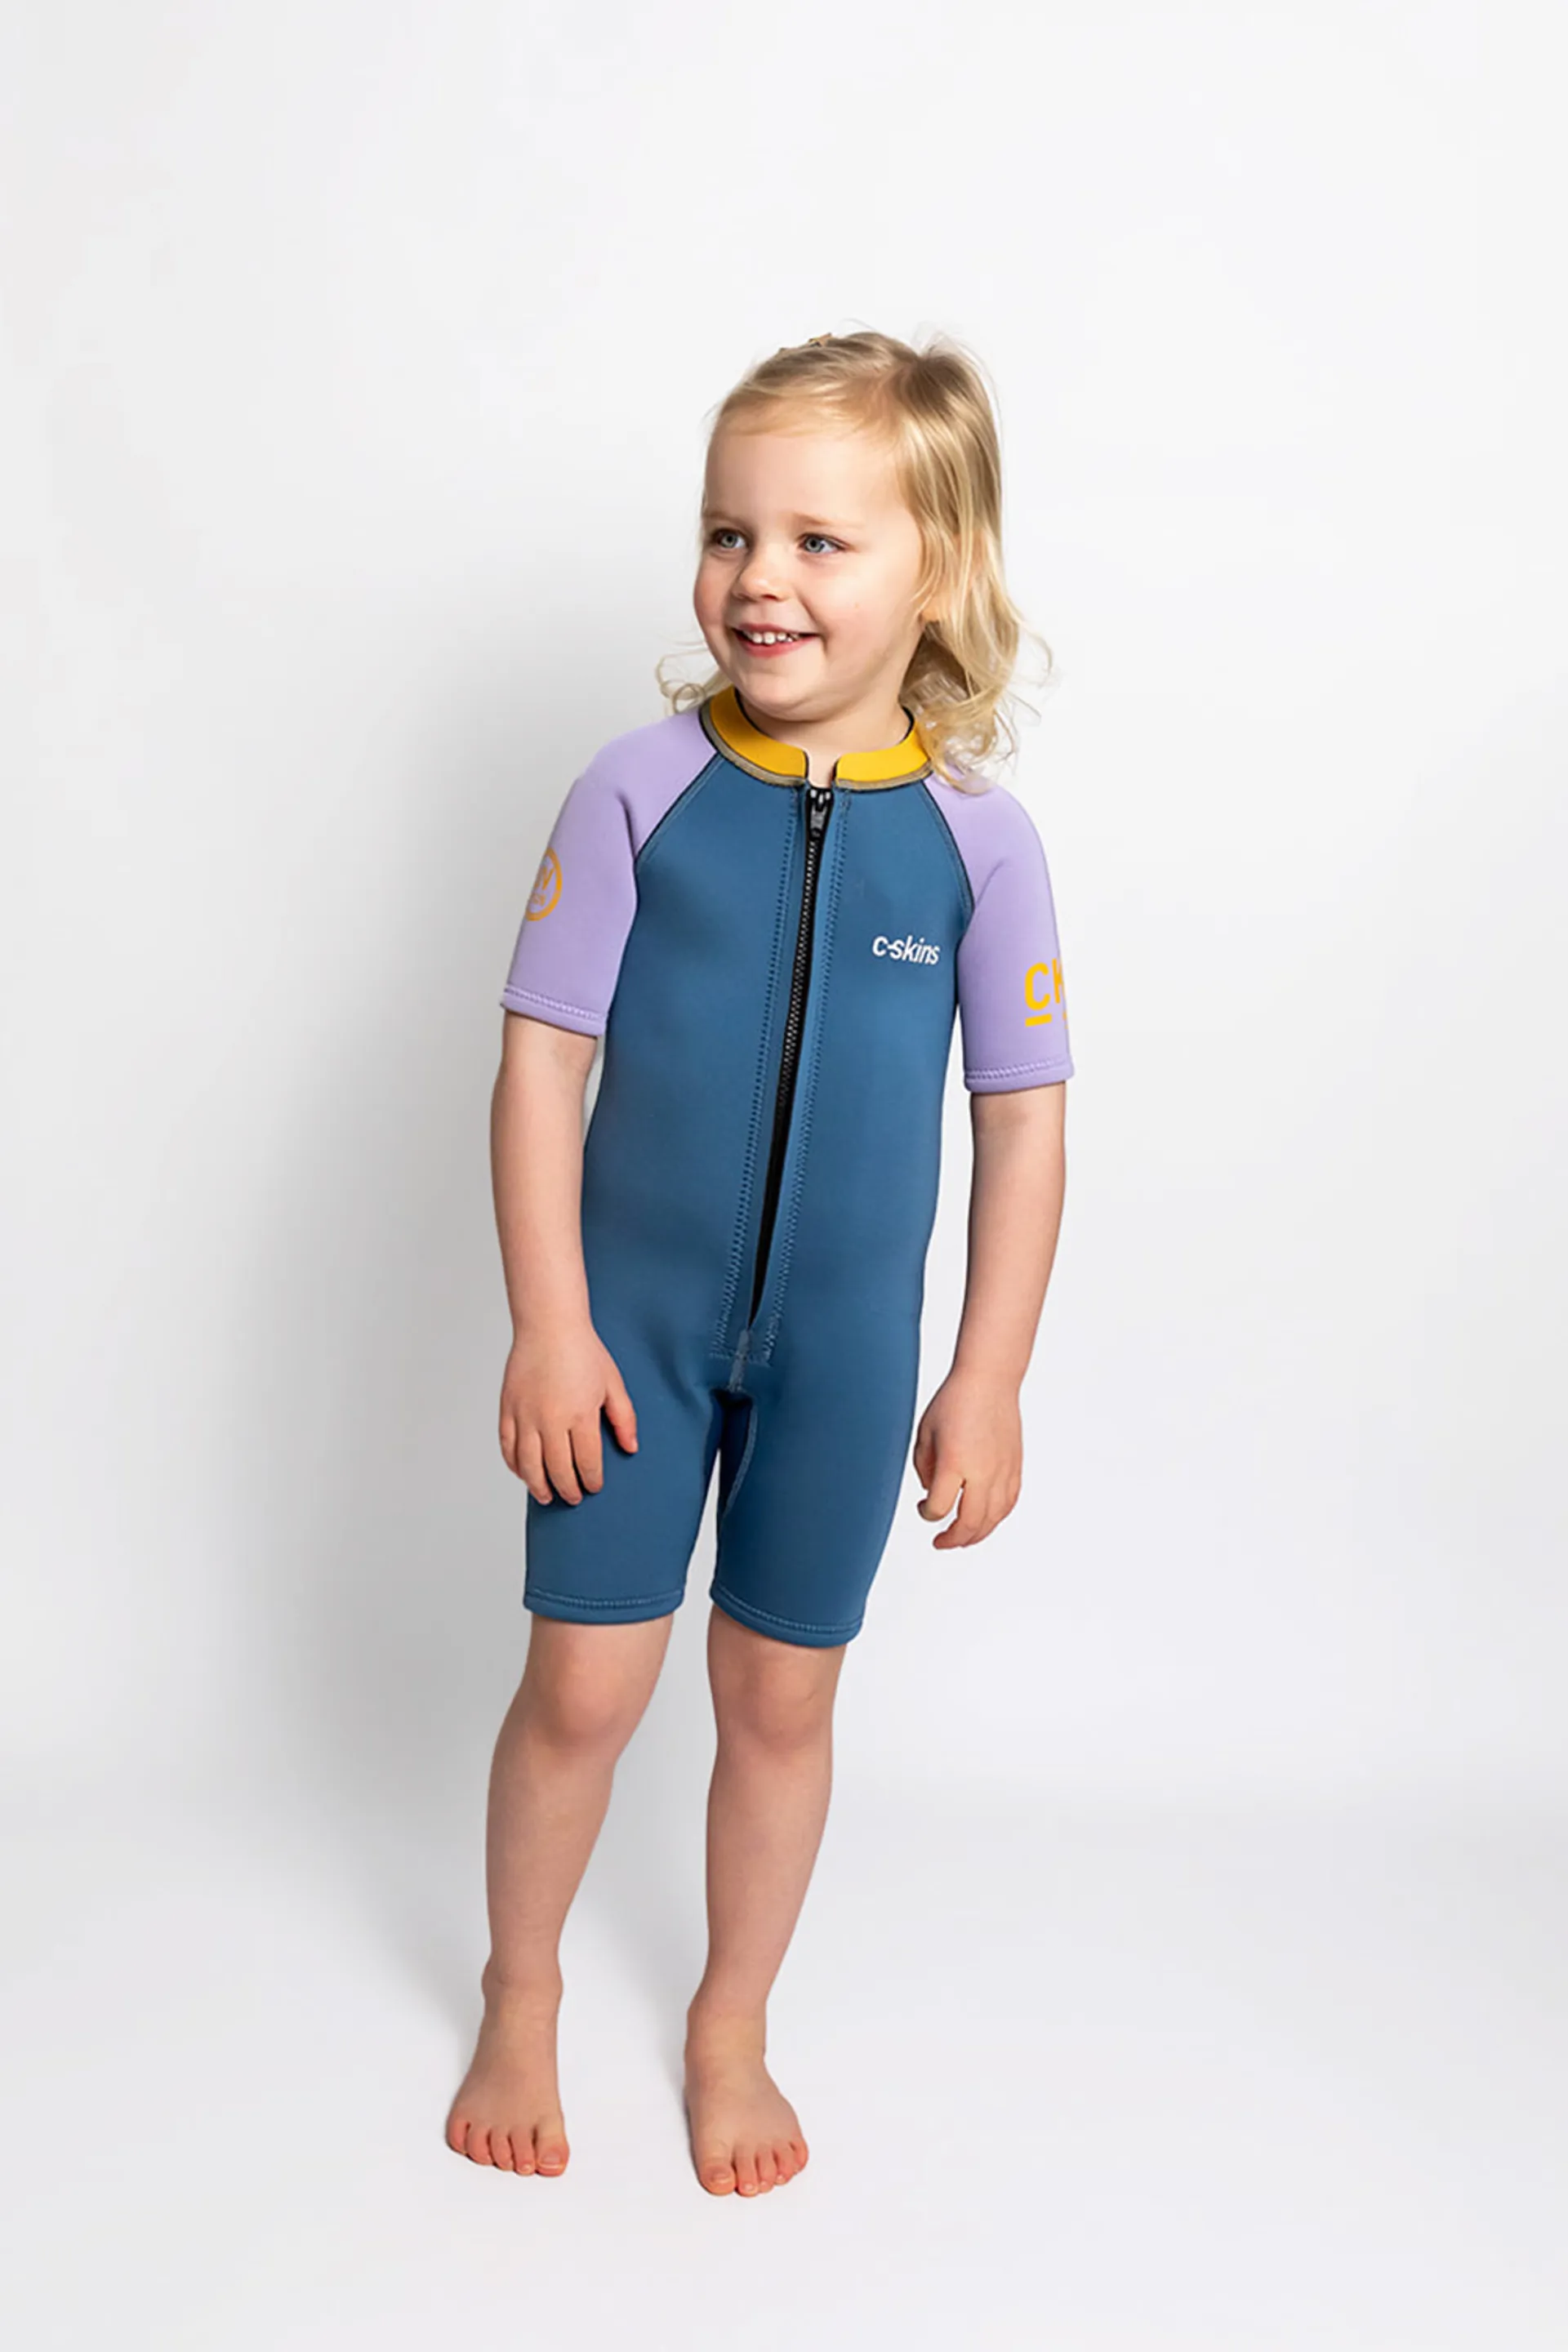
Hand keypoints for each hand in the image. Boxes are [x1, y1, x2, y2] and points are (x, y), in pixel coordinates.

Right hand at [499, 1320, 637, 1504]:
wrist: (549, 1325)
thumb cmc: (583, 1351)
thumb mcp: (613, 1384)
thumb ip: (624, 1418)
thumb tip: (630, 1447)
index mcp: (581, 1415)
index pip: (587, 1462)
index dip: (591, 1480)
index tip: (594, 1486)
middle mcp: (551, 1420)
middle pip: (557, 1469)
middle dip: (568, 1489)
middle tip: (574, 1497)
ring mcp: (526, 1416)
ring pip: (528, 1465)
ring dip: (538, 1486)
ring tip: (547, 1496)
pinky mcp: (508, 1409)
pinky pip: (507, 1447)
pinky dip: (514, 1465)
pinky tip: (523, 1473)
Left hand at [911, 1367, 1022, 1547]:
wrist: (989, 1380)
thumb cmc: (955, 1400)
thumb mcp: (925, 1432)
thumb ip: (923, 1466)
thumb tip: (931, 1491)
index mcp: (954, 1463)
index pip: (939, 1508)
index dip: (926, 1514)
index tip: (922, 1507)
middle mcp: (981, 1471)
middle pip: (970, 1523)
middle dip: (953, 1538)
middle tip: (941, 1542)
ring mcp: (1002, 1471)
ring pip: (993, 1518)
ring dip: (976, 1534)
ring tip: (963, 1538)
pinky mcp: (1015, 1467)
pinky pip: (1008, 1503)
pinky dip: (996, 1518)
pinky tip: (985, 1520)